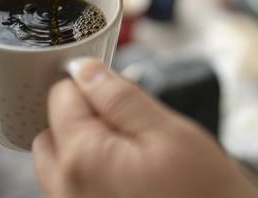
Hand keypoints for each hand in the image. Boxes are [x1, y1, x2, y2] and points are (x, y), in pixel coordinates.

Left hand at [32, 59, 257, 197]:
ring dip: (82, 152)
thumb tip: (87, 71)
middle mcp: (66, 190)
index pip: (60, 97)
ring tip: (131, 162)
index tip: (119, 99)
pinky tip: (127, 184)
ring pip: (57, 165)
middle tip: (127, 131)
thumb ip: (121, 99)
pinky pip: (70, 191)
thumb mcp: (171, 135)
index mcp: (82, 159)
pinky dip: (89, 180)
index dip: (91, 88)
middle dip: (79, 121)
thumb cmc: (207, 196)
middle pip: (50, 132)